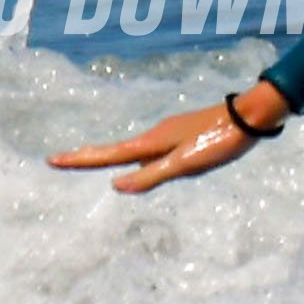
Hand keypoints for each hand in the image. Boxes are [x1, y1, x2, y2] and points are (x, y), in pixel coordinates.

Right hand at [50, 81, 289, 193]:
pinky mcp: (182, 135)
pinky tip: (139, 164)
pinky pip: (149, 150)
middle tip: (61, 160)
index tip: (53, 159)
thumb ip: (152, 175)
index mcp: (152, 143)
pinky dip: (133, 157)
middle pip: (114, 150)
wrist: (249, 116)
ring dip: (108, 156)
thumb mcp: (185, 164)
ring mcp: (168, 134)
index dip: (81, 159)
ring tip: (89, 161)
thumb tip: (116, 186)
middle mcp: (155, 136)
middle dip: (88, 156)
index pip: (108, 155)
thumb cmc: (218, 142)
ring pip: (132, 150)